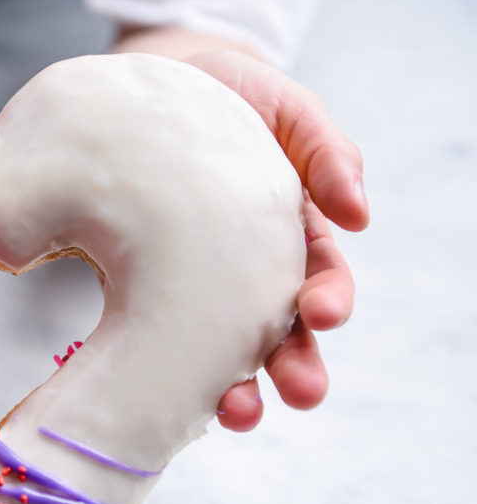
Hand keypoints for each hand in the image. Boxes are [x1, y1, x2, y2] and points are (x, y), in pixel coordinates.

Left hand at [186, 50, 369, 430]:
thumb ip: (327, 152)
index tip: (322, 315)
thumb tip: (359, 213)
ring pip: (223, 350)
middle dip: (294, 367)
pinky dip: (169, 368)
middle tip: (296, 392)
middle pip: (281, 333)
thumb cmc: (229, 99)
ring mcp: (197, 286)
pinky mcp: (143, 286)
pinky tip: (168, 393)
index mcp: (292, 236)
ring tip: (236, 412)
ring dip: (237, 387)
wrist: (153, 92)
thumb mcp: (285, 109)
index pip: (322, 280)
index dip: (328, 302)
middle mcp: (249, 273)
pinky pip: (160, 333)